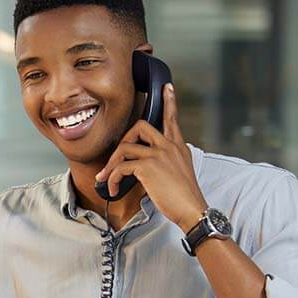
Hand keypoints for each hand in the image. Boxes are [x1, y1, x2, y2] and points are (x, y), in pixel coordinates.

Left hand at [95, 83, 207, 232]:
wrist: (192, 210)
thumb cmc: (184, 198)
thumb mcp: (180, 173)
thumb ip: (166, 162)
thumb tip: (145, 167)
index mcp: (178, 147)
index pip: (172, 119)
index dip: (169, 102)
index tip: (166, 87)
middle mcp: (169, 146)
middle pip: (140, 126)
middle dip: (123, 139)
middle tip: (115, 159)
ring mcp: (158, 154)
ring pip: (124, 147)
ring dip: (110, 165)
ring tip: (105, 179)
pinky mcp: (148, 167)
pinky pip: (120, 167)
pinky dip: (112, 179)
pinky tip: (113, 189)